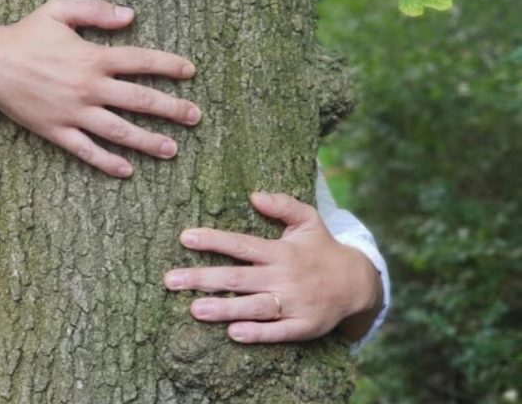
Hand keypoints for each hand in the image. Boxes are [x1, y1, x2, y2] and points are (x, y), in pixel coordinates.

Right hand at [0, 0, 200, 177]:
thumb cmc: (24, 34)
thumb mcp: (58, 10)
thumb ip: (96, 10)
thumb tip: (131, 15)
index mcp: (92, 57)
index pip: (141, 62)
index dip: (169, 66)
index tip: (190, 72)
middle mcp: (88, 88)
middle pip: (139, 100)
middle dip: (171, 109)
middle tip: (195, 116)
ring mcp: (74, 113)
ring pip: (119, 131)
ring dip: (148, 141)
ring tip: (172, 149)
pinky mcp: (57, 131)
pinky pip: (86, 151)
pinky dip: (107, 162)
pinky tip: (127, 170)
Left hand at [163, 192, 382, 342]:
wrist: (358, 283)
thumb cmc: (323, 248)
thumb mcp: (309, 220)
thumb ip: (283, 205)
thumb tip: (254, 195)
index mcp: (281, 251)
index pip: (241, 245)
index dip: (213, 240)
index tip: (185, 237)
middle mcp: (284, 277)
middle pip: (238, 277)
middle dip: (203, 278)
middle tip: (171, 280)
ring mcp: (294, 303)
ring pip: (253, 306)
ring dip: (223, 308)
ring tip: (194, 309)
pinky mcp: (303, 326)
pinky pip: (277, 332)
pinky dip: (257, 333)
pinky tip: (233, 334)